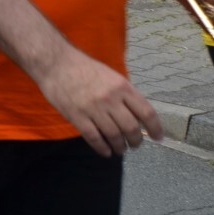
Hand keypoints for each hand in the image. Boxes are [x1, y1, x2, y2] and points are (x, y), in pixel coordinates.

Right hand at [34, 46, 161, 156]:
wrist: (55, 63)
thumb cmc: (84, 68)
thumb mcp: (111, 76)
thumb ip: (124, 94)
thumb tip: (136, 114)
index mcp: (122, 87)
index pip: (146, 112)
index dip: (155, 128)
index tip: (158, 137)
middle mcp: (111, 99)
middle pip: (131, 128)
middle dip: (136, 141)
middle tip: (135, 145)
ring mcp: (93, 109)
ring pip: (113, 135)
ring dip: (120, 146)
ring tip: (120, 150)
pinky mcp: (77, 117)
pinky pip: (93, 137)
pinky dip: (102, 148)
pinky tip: (106, 151)